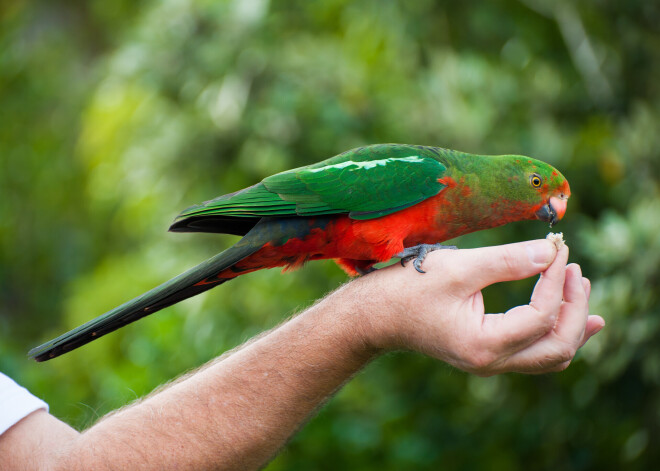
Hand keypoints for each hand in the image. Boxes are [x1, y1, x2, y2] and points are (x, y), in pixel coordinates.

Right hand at [353, 240, 603, 375]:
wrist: (376, 314)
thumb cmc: (408, 288)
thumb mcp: (458, 268)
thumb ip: (507, 260)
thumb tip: (551, 251)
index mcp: (484, 345)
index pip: (541, 316)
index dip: (555, 280)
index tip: (557, 247)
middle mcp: (491, 363)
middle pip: (557, 347)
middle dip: (574, 307)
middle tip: (575, 269)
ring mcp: (490, 363)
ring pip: (551, 355)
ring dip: (571, 323)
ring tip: (581, 288)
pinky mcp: (487, 353)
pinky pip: (535, 352)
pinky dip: (556, 331)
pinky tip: (571, 315)